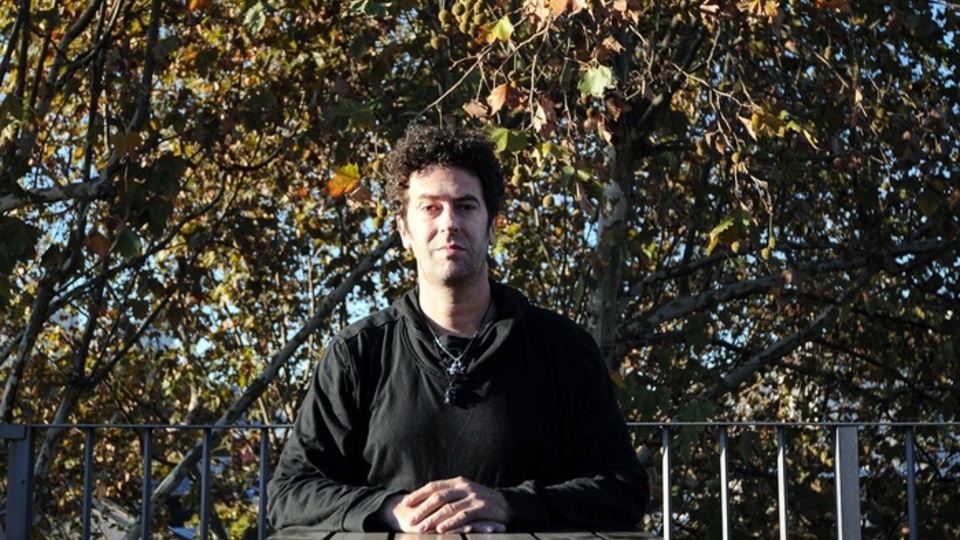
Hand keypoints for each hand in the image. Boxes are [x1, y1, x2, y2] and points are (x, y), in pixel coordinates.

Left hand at [383, 476, 511, 532]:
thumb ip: (449, 495)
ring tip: (422, 528)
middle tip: (410, 520)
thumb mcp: (465, 493)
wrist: (507, 505)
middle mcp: (464, 486)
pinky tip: (441, 529)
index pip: (434, 486)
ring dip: (433, 519)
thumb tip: (427, 501)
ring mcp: (473, 496)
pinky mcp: (481, 507)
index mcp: (458, 482)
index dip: (419, 494)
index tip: (405, 503)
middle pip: (438, 496)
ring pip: (448, 507)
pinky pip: (463, 516)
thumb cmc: (481, 501)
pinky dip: (451, 523)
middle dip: (422, 509)